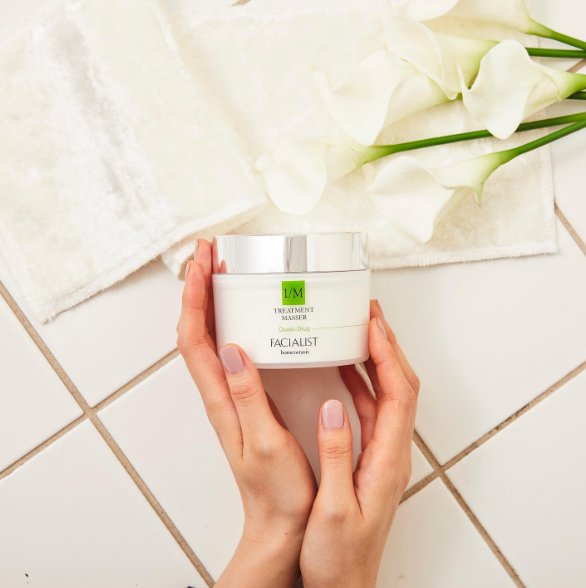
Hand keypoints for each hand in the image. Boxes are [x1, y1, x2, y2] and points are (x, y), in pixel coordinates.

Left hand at [177, 239, 315, 587]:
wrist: (282, 520)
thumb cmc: (276, 489)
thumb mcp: (265, 442)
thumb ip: (247, 396)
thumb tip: (231, 347)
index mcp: (221, 398)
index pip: (194, 338)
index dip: (194, 297)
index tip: (204, 264)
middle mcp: (220, 390)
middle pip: (197, 328)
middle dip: (198, 286)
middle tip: (212, 254)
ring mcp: (232, 391)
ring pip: (210, 335)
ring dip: (211, 299)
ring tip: (223, 270)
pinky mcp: (248, 395)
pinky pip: (230, 348)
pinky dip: (231, 320)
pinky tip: (248, 311)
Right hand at [300, 300, 419, 587]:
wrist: (344, 584)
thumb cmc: (339, 557)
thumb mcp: (334, 508)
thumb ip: (336, 454)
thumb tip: (333, 406)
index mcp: (387, 460)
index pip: (398, 393)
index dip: (387, 355)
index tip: (372, 326)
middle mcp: (392, 451)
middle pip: (401, 385)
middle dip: (388, 345)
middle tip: (370, 314)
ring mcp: (384, 452)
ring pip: (389, 392)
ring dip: (378, 359)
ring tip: (361, 331)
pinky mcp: (371, 456)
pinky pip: (373, 407)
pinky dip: (363, 381)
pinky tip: (347, 370)